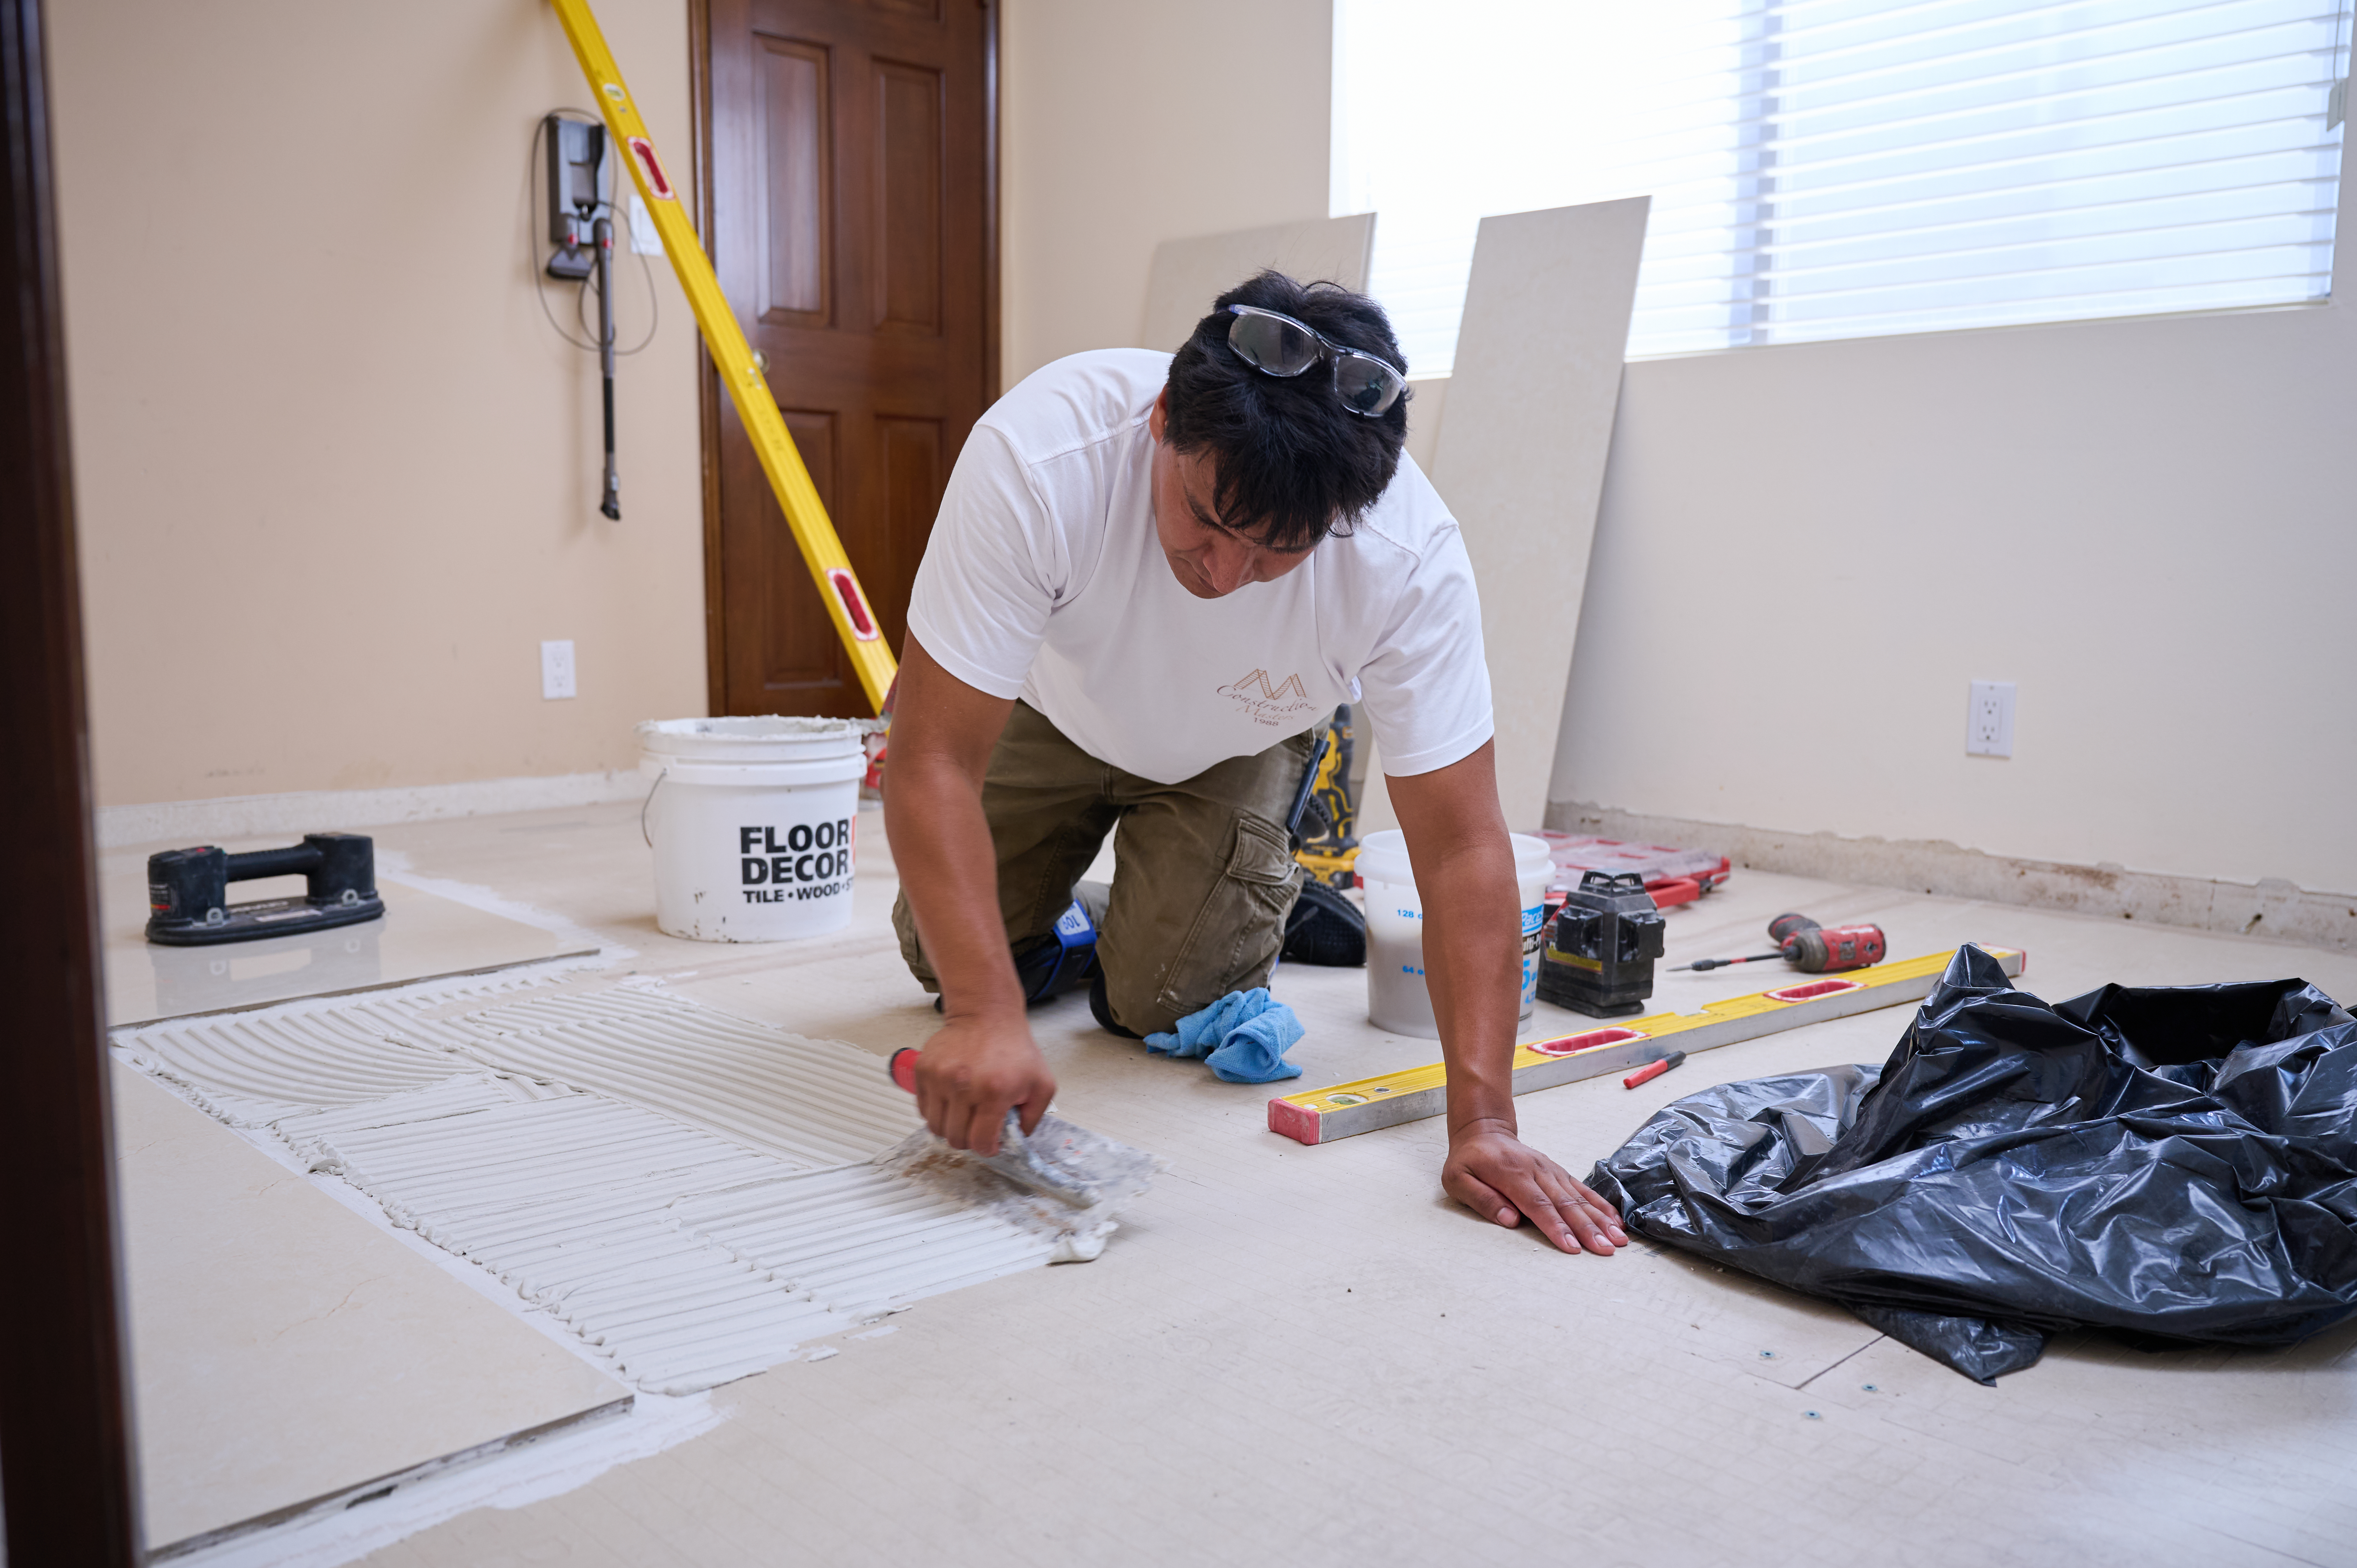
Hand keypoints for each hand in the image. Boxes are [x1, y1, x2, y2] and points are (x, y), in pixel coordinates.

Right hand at [915, 1008, 1055, 1157]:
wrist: (987, 1015)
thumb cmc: (1014, 1049)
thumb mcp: (1042, 1083)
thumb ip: (1033, 1118)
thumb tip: (1015, 1141)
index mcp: (994, 1093)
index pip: (980, 1142)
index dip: (987, 1148)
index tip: (991, 1143)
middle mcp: (963, 1086)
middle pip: (956, 1138)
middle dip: (968, 1139)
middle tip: (977, 1127)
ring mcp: (939, 1078)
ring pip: (935, 1127)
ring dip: (950, 1127)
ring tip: (964, 1113)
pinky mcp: (923, 1070)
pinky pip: (923, 1109)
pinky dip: (936, 1111)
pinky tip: (951, 1100)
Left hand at [1443, 1119, 1628, 1255]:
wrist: (1483, 1131)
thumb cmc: (1469, 1161)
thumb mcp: (1458, 1179)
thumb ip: (1483, 1199)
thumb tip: (1510, 1220)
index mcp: (1510, 1173)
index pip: (1537, 1204)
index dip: (1556, 1227)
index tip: (1572, 1248)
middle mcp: (1536, 1170)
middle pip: (1564, 1203)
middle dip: (1587, 1228)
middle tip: (1605, 1249)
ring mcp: (1550, 1170)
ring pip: (1578, 1197)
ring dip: (1600, 1219)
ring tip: (1618, 1240)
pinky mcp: (1558, 1172)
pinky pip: (1582, 1188)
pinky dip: (1600, 1205)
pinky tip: (1615, 1220)